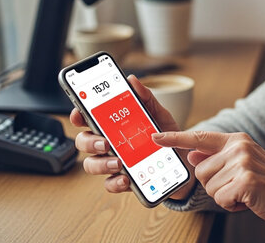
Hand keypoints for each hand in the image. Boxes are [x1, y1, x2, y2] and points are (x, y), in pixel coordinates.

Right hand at [70, 75, 195, 198]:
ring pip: (91, 164)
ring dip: (101, 164)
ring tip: (118, 162)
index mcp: (114, 126)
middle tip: (105, 143)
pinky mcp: (123, 180)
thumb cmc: (167, 136)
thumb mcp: (160, 115)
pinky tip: (125, 179)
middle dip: (89, 142)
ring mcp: (114, 162)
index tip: (79, 114)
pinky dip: (114, 182)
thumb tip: (132, 80)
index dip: (78, 115)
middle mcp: (109, 144)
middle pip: (84, 142)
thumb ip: (146, 99)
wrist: (186, 162)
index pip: (88, 119)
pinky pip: (109, 184)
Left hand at [152, 131, 264, 230]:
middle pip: (201, 171)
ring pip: (209, 187)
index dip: (175, 138)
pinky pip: (220, 198)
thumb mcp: (243, 163)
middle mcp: (239, 147)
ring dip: (224, 196)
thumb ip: (218, 157)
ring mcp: (243, 162)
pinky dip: (231, 205)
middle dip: (215, 186)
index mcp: (237, 139)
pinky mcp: (245, 180)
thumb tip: (192, 155)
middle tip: (237, 186)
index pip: (200, 137)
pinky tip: (247, 200)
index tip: (156, 138)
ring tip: (244, 192)